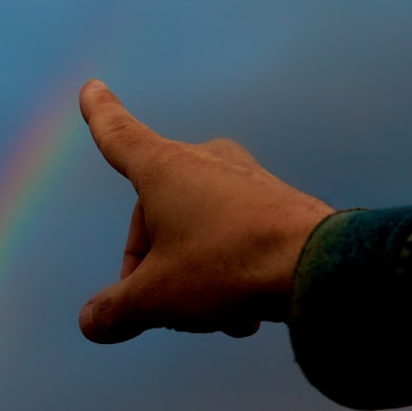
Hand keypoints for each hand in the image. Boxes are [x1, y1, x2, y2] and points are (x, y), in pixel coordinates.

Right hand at [78, 79, 333, 341]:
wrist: (319, 268)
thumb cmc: (227, 267)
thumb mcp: (157, 298)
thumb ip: (116, 311)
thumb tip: (92, 323)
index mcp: (164, 169)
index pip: (119, 138)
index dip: (100, 117)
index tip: (92, 88)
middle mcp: (204, 163)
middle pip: (154, 215)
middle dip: (150, 266)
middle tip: (160, 306)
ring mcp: (244, 180)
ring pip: (194, 233)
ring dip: (193, 279)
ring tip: (216, 316)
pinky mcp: (275, 203)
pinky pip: (231, 238)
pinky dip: (226, 275)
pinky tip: (245, 315)